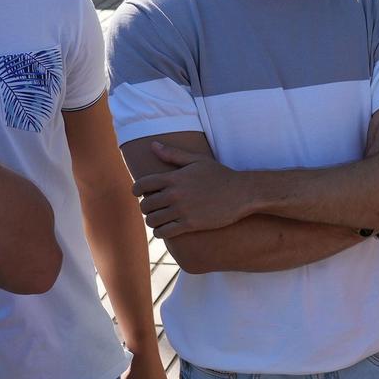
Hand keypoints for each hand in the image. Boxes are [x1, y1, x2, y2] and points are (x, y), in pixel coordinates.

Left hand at [134, 140, 248, 236]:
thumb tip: (152, 145)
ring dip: (152, 221)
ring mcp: (182, 210)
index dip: (136, 190)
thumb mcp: (197, 161)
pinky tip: (165, 229)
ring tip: (158, 219)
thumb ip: (173, 154)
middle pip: (145, 204)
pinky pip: (164, 232)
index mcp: (174, 177)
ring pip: (152, 220)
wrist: (241, 193)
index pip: (142, 184)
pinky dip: (160, 232)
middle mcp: (175, 194)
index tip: (139, 194)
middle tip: (153, 208)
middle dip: (146, 207)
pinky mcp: (190, 224)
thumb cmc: (220, 175)